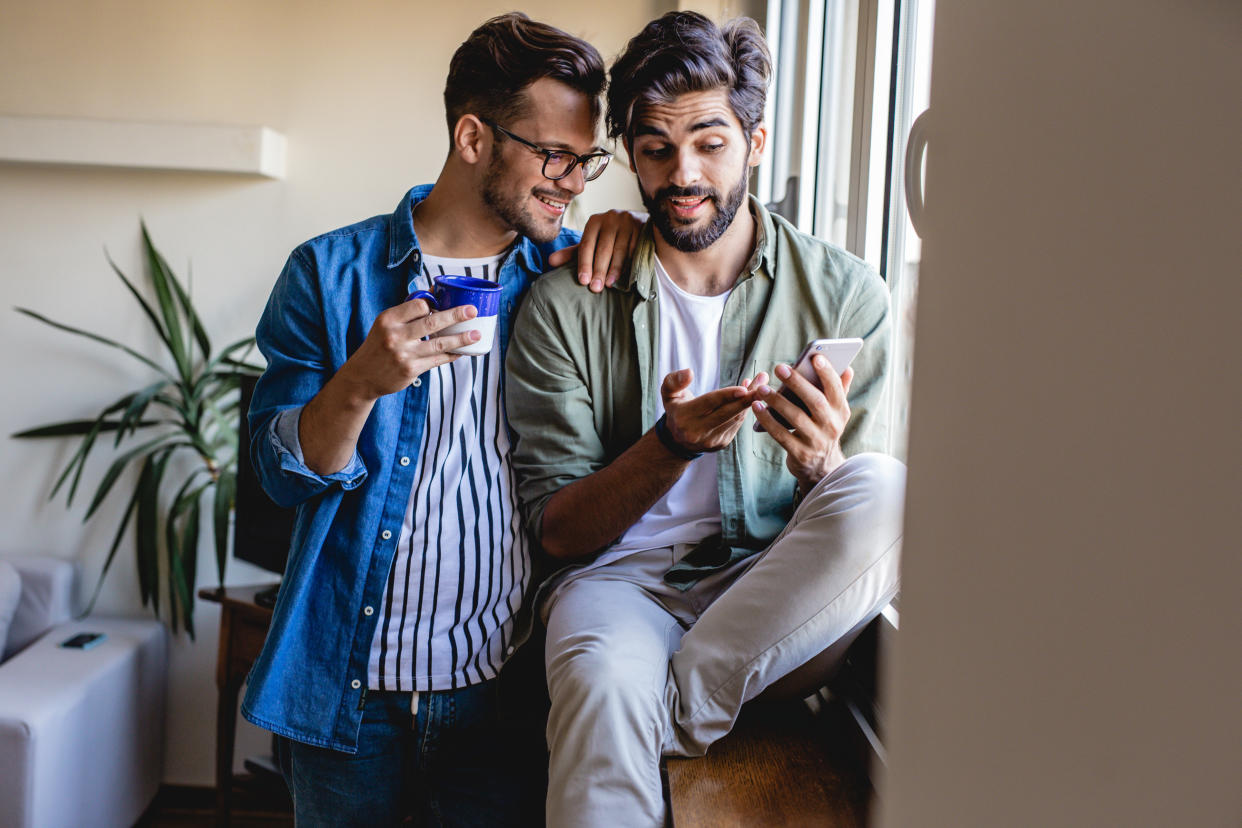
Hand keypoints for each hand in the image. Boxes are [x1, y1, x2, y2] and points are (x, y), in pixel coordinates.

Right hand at [341, 298, 479, 400]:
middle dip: (455, 315)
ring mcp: (404, 354)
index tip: (447, 302)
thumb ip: (407, 312)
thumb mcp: (385, 324)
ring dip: (461, 339)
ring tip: (476, 334)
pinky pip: (437, 360)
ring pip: (439, 343)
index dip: (434, 303)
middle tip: (472, 310)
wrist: (363, 377)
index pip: (418, 305)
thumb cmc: (379, 345)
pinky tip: (462, 351)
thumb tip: (435, 293)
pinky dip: (452, 354)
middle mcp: (395, 336)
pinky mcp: (411, 370)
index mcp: (388, 319)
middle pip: (432, 322)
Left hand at [546, 209, 645, 291]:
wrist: (638, 225)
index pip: (587, 245)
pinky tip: (626, 275)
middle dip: (599, 270)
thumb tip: (550, 262)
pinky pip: (635, 248)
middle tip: (595, 288)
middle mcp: (611, 218)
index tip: (583, 281)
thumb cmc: (610, 238)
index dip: (584, 264)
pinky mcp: (642, 227)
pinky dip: (630, 263)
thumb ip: (573, 253)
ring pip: (620, 249)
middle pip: (603, 248)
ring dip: (614, 269)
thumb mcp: (592, 243)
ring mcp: (628, 221)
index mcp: (595, 221)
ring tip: (609, 285)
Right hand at [660, 368, 765, 454]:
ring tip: (760, 384)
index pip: (709, 404)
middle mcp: (698, 432)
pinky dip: (745, 409)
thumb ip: (674, 381)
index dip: (727, 395)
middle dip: (748, 397)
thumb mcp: (668, 393)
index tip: (745, 387)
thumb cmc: (676, 409)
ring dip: (750, 401)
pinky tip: (750, 396)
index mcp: (684, 417)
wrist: (678, 439)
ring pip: (735, 418)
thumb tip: (689, 372)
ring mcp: (711, 440)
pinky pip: (737, 424)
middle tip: (763, 381)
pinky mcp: (721, 443)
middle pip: (727, 412)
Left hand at [751, 356, 854, 488]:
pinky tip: (756, 407)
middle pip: (815, 402)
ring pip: (795, 418)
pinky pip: (780, 435)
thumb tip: (847, 368)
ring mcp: (816, 441)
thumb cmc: (824, 430)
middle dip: (797, 383)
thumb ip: (839, 391)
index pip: (836, 389)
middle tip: (780, 367)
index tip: (815, 357)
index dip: (827, 373)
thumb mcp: (836, 414)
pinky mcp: (800, 454)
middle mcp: (832, 426)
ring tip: (762, 389)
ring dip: (777, 401)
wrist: (821, 468)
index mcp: (841, 412)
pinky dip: (767, 420)